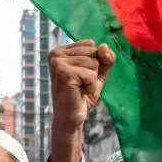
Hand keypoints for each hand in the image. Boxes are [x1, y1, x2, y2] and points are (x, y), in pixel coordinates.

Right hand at [46, 41, 113, 161]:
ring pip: (94, 62)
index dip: (94, 63)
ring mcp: (58, 62)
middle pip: (93, 52)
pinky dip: (90, 86)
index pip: (91, 44)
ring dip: (92, 79)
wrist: (72, 117)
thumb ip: (105, 58)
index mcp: (61, 50)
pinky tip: (79, 92)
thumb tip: (103, 47)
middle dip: (93, 70)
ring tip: (79, 88)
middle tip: (80, 84)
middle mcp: (56, 53)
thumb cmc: (82, 94)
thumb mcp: (98, 73)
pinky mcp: (63, 73)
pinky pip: (91, 75)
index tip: (81, 76)